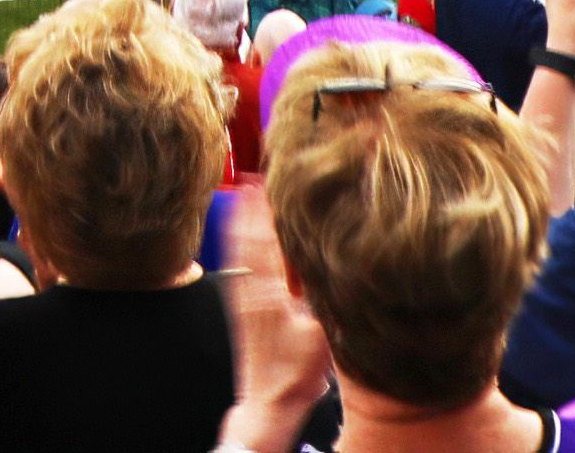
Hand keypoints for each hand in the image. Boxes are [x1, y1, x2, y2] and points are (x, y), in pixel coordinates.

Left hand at [219, 182, 325, 452]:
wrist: (267, 403)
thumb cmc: (295, 373)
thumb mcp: (320, 334)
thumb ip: (325, 296)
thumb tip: (336, 263)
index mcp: (268, 290)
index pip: (265, 238)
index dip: (268, 208)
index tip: (271, 179)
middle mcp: (249, 287)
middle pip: (247, 234)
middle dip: (253, 203)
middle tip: (258, 172)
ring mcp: (242, 295)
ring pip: (238, 245)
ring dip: (244, 216)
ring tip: (247, 188)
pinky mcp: (240, 305)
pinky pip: (238, 261)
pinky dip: (240, 237)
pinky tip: (242, 229)